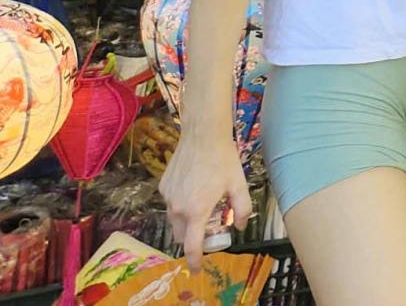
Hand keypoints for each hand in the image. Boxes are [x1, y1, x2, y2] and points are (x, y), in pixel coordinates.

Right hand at [160, 131, 252, 271]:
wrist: (202, 136)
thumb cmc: (223, 160)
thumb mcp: (239, 185)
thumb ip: (242, 209)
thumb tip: (240, 226)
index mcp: (196, 211)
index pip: (192, 246)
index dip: (195, 261)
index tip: (197, 269)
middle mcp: (178, 208)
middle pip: (182, 236)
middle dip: (193, 239)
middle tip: (208, 230)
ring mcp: (167, 198)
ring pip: (175, 221)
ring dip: (187, 222)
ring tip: (203, 206)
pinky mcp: (163, 187)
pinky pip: (171, 204)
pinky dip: (181, 205)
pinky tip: (194, 189)